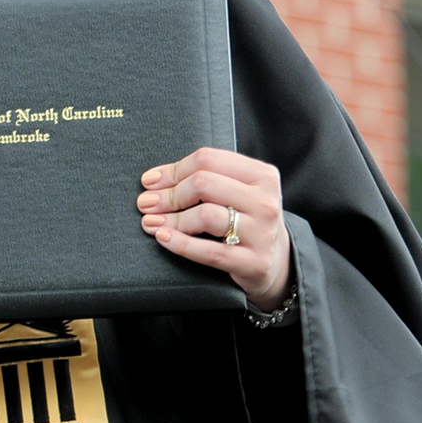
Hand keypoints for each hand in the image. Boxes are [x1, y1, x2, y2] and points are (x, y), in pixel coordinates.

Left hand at [138, 148, 292, 310]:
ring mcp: (263, 233)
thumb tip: (152, 180)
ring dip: (171, 218)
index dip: (173, 170)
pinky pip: (210, 252)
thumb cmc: (244, 220)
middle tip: (146, 203)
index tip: (149, 181)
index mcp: (261, 175)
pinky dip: (181, 243)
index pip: (208, 160)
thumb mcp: (234, 192)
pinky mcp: (255, 263)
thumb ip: (202, 179)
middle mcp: (266, 201)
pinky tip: (163, 237)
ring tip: (151, 222)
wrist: (276, 263)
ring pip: (206, 216)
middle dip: (168, 194)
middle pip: (204, 184)